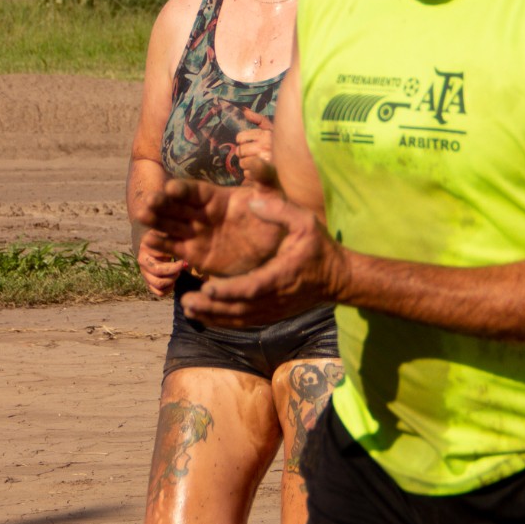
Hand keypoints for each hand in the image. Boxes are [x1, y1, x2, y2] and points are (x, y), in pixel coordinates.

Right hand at [135, 178, 289, 278]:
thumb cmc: (273, 219)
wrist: (272, 252)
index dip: (183, 189)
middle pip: (177, 206)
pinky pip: (174, 247)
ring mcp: (195, 233)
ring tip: (143, 215)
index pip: (195, 191)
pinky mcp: (194, 253)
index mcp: (216, 197)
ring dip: (156, 220)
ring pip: (171, 224)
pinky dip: (162, 244)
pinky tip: (150, 240)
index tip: (171, 187)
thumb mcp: (272, 196)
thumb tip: (255, 160)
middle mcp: (201, 213)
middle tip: (149, 201)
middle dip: (163, 203)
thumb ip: (264, 178)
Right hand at [135, 227, 185, 296]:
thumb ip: (173, 235)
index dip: (175, 258)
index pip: (160, 255)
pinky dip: (168, 289)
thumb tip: (183, 235)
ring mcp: (144, 273)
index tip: (184, 258)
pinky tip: (174, 281)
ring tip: (178, 273)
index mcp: (147, 247)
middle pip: (158, 271)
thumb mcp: (169, 233)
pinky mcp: (148, 283)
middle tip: (183, 265)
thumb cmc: (166, 237)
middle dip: (174, 270)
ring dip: (172, 280)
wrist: (158, 244)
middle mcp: (142, 260)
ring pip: (158, 283)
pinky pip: (159, 292)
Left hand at [180, 190, 341, 327]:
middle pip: (240, 309)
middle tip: (186, 300)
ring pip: (239, 318)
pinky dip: (223, 321)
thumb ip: (279, 210)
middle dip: (212, 307)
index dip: (229, 290)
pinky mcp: (271, 315)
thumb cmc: (319, 248)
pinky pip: (244, 321)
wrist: (337, 279)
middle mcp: (275, 298)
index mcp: (281, 275)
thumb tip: (252, 202)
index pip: (252, 287)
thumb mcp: (305, 221)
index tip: (208, 287)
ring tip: (188, 309)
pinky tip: (204, 316)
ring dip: (213, 316)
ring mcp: (273, 310)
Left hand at [234, 108, 277, 186]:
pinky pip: (248, 174)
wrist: (296, 164)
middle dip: (242, 154)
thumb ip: (258, 119)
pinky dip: (250, 175)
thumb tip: (244, 111)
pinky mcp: (265, 174)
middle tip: (250, 155)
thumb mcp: (272, 129)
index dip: (241, 141)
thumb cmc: (280, 145)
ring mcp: (265, 160)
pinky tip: (258, 172)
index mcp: (265, 134)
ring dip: (246, 165)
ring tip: (255, 164)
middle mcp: (265, 146)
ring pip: (242, 163)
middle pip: (240, 151)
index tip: (246, 143)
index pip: (240, 137)